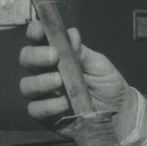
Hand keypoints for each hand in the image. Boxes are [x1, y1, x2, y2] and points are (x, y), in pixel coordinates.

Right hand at [18, 20, 134, 130]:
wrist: (119, 110)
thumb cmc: (107, 83)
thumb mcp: (98, 64)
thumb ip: (82, 51)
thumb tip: (70, 35)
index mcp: (57, 55)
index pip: (38, 40)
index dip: (34, 32)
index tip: (39, 29)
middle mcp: (45, 72)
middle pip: (26, 60)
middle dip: (36, 55)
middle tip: (54, 56)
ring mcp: (44, 94)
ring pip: (26, 85)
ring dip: (40, 81)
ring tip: (59, 81)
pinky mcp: (46, 115)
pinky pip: (35, 110)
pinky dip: (48, 105)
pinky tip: (64, 103)